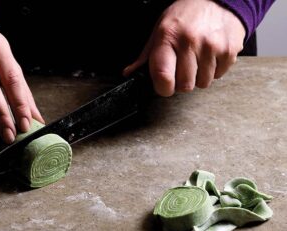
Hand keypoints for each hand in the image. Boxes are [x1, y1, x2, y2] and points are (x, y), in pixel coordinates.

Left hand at [123, 0, 245, 95]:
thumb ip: (146, 56)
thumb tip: (129, 73)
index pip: (163, 77)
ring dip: (199, 77)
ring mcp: (211, 46)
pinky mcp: (229, 50)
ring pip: (202, 83)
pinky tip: (210, 56)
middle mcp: (190, 42)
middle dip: (182, 82)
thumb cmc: (185, 16)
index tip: (164, 85)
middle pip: (185, 85)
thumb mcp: (160, 30)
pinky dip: (214, 70)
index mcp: (168, 37)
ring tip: (197, 59)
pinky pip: (219, 76)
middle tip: (182, 69)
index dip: (163, 88)